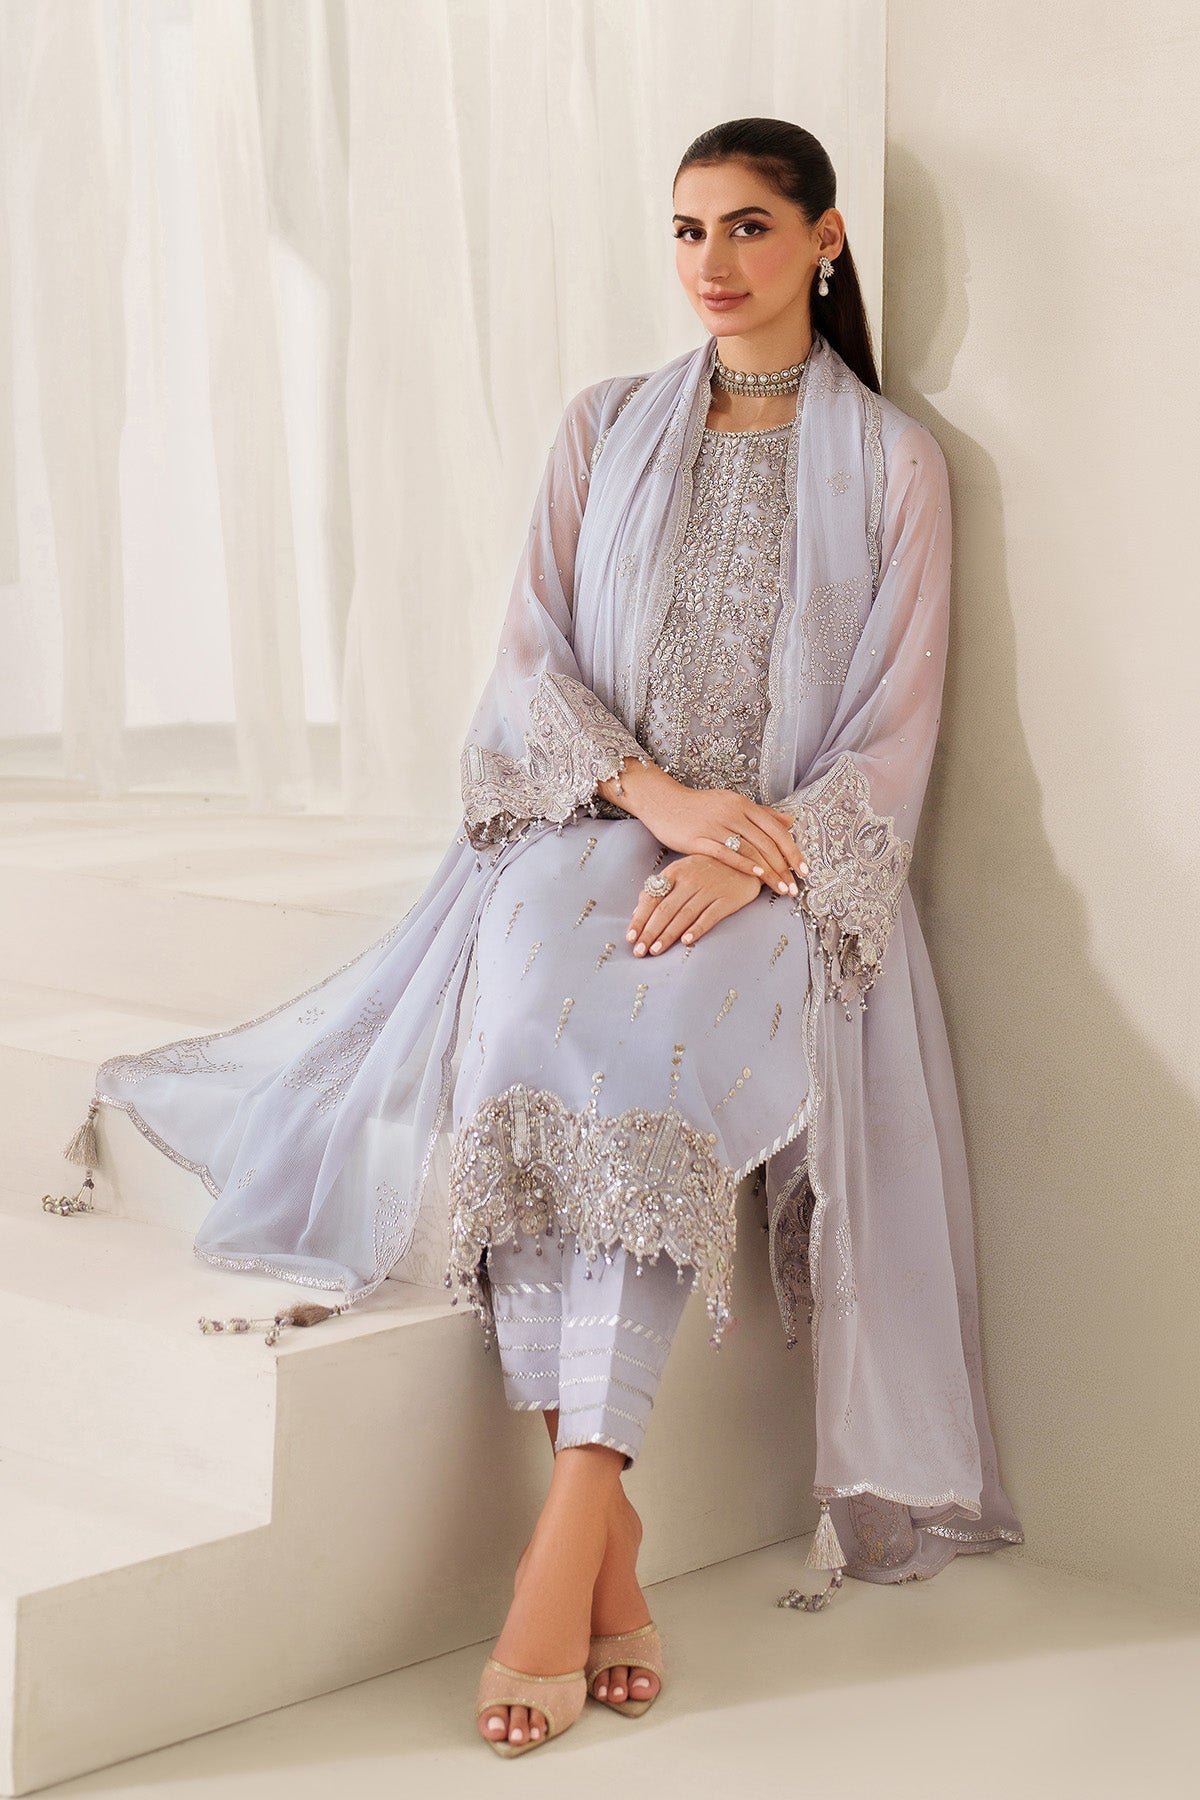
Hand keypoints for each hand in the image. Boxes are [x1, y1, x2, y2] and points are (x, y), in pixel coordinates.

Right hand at [622, 770, 807, 895]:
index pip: (776, 830)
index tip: (804, 870)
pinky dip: (744, 864)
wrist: (664, 802)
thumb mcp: (732, 804)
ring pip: (750, 850)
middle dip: (784, 867)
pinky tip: (757, 875)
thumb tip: (790, 821)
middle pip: (766, 842)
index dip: (792, 851)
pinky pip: (726, 853)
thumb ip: (762, 813)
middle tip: (795, 887)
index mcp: (743, 804)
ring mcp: (716, 825)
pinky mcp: (698, 838)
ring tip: (781, 889)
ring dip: (769, 872)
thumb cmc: (700, 807)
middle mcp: (733, 813)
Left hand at [626, 854, 763, 956]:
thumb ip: (659, 889)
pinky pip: (710, 916)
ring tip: (656, 950)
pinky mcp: (728, 899)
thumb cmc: (708, 868)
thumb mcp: (681, 871)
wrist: (745, 859)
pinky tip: (686, 941)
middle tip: (640, 951)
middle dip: (650, 932)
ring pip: (684, 915)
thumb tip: (637, 912)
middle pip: (666, 909)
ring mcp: (710, 889)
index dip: (640, 919)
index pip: (652, 898)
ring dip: (668, 934)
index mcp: (675, 872)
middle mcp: (690, 880)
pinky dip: (698, 928)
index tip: (630, 938)